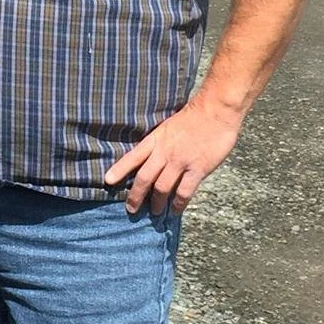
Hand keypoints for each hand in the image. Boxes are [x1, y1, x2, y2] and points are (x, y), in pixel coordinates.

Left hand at [103, 94, 242, 216]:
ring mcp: (181, 161)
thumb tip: (151, 157)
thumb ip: (160, 142)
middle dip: (136, 196)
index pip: (133, 156)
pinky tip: (174, 210)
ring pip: (162, 188)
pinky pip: (184, 191)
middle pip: (144, 178)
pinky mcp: (198, 169)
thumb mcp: (168, 126)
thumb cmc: (194, 116)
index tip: (107, 181)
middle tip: (131, 209)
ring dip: (156, 203)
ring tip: (154, 213)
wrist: (216, 110)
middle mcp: (165, 152)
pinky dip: (178, 204)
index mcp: (156, 139)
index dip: (119, 169)